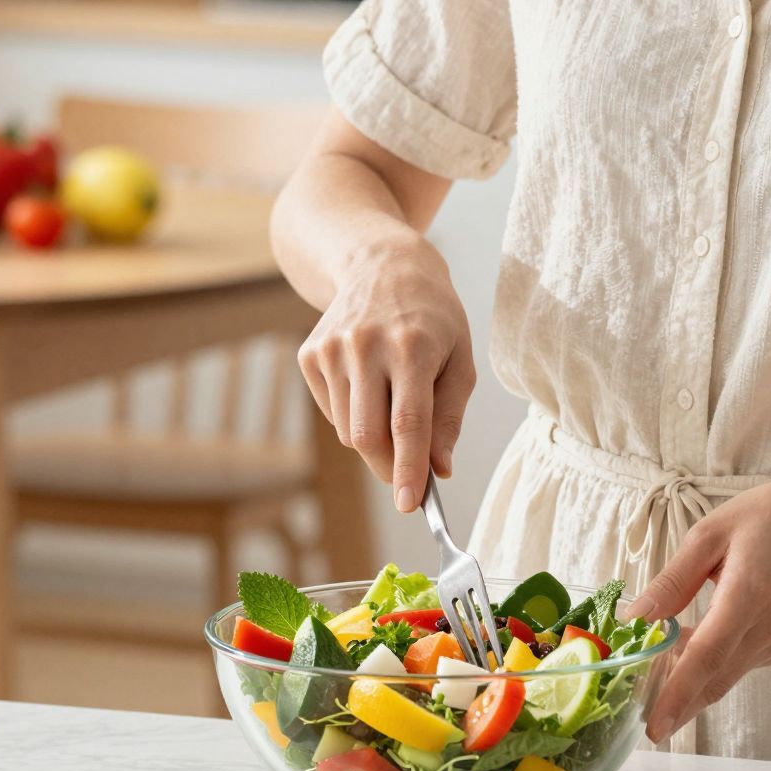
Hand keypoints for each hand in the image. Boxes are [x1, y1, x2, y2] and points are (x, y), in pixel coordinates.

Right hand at [296, 235, 474, 512]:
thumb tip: (439, 470)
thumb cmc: (432, 319)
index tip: (411, 505)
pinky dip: (353, 416)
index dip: (409, 469)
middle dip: (389, 468)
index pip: (408, 423)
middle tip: (408, 478)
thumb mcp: (459, 360)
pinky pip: (333, 413)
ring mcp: (332, 349)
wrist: (381, 265)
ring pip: (349, 431)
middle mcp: (366, 346)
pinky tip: (369, 385)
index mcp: (411, 346)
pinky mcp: (310, 355)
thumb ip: (450, 417)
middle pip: (369, 436)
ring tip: (393, 404)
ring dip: (374, 440)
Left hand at [628, 467, 770, 743]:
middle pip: (714, 681)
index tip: (655, 728)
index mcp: (747, 595)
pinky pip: (737, 666)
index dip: (677, 695)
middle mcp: (767, 628)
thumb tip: (636, 617)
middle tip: (638, 719)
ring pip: (724, 678)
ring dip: (688, 686)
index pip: (707, 657)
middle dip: (676, 706)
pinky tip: (684, 653)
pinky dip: (708, 669)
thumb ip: (673, 580)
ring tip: (650, 684)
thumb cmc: (769, 518)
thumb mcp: (710, 534)